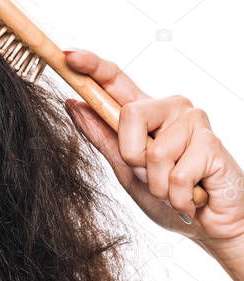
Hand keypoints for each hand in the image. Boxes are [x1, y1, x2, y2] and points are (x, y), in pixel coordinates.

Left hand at [62, 49, 243, 250]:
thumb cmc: (167, 194)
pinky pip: (176, 174)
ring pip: (153, 151)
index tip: (69, 56)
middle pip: (131, 113)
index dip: (93, 66)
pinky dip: (177, 196)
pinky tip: (191, 196)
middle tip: (148, 173)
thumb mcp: (124, 168)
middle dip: (132, 155)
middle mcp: (170, 109)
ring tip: (173, 188)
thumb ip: (102, 136)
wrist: (208, 225)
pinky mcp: (212, 143)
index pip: (116, 80)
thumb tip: (73, 104)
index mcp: (145, 112)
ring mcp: (193, 122)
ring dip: (157, 184)